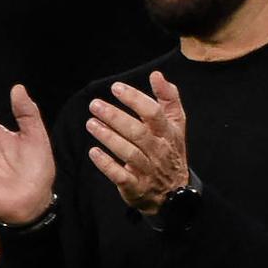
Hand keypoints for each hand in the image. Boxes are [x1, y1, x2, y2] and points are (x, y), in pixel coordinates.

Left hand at [86, 71, 188, 214]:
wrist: (174, 192)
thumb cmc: (170, 151)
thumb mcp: (176, 124)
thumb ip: (168, 98)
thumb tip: (157, 75)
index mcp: (168, 133)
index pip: (153, 113)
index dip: (135, 99)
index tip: (116, 88)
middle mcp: (159, 151)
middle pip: (138, 132)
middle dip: (115, 117)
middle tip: (95, 105)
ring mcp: (148, 170)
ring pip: (128, 153)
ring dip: (108, 137)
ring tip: (91, 123)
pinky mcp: (136, 187)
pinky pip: (121, 176)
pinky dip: (107, 165)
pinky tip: (93, 152)